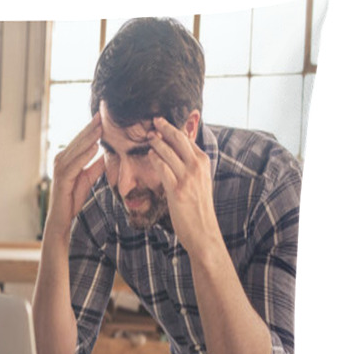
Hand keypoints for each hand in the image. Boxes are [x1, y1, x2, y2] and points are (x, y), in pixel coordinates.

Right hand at [46, 113, 105, 238]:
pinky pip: (75, 164)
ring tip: (100, 127)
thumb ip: (96, 165)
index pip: (80, 140)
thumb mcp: (88, 178)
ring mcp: (60, 169)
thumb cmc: (72, 198)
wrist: (62, 218)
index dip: (91, 128)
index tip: (102, 116)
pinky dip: (85, 155)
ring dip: (88, 138)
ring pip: (76, 150)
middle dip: (90, 128)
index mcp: (67, 159)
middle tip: (102, 114)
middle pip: (78, 141)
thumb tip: (107, 153)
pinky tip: (95, 147)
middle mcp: (61, 160)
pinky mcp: (62, 179)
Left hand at [147, 115, 220, 257]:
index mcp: (204, 163)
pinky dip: (155, 159)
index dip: (174, 130)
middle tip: (154, 121)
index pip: (187, 140)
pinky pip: (163, 168)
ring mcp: (187, 178)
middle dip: (165, 128)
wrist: (204, 232)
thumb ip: (191, 167)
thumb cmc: (199, 209)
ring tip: (149, 137)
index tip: (163, 124)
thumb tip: (179, 156)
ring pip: (168, 152)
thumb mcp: (200, 182)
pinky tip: (150, 155)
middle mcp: (197, 167)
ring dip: (156, 143)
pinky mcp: (177, 189)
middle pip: (179, 139)